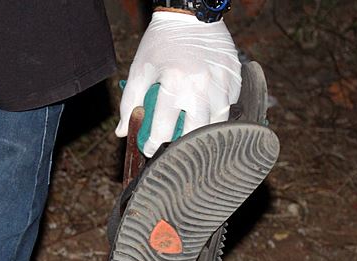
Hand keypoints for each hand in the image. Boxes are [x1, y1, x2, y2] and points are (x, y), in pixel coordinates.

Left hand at [115, 11, 241, 156]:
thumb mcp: (140, 70)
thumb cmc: (161, 42)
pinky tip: (206, 109)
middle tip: (172, 143)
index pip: (164, 130)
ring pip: (217, 121)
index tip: (149, 148)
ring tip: (190, 129)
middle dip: (182, 143)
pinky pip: (230, 104)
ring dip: (204, 129)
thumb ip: (129, 102)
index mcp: (175, 84)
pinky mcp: (234, 76)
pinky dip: (219, 111)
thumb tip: (123, 131)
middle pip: (195, 132)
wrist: (190, 14)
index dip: (153, 145)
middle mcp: (201, 86)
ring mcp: (221, 82)